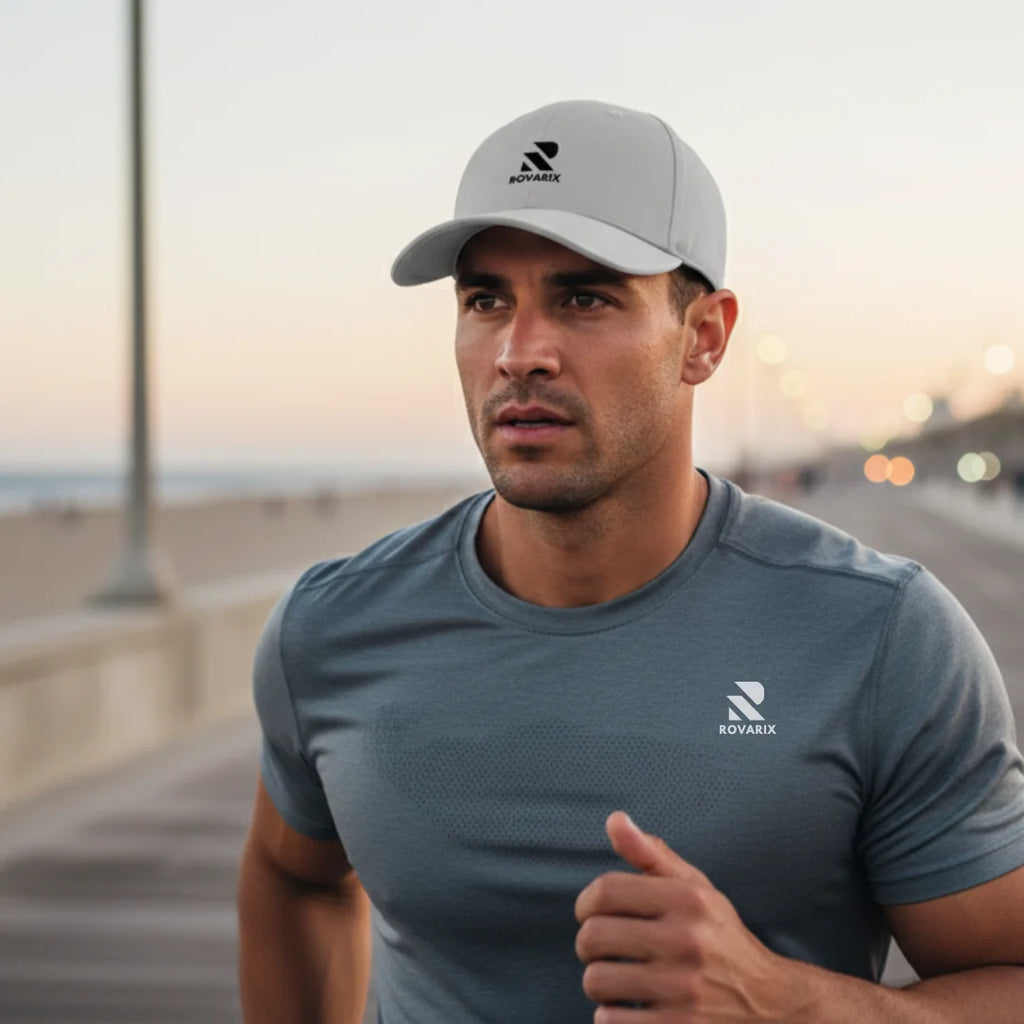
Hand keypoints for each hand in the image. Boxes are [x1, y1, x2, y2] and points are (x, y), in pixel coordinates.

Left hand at [574, 811, 797, 1021]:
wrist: (772, 1006)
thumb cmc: (720, 939)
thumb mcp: (696, 889)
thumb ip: (651, 854)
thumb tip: (614, 819)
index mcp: (688, 900)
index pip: (606, 891)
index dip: (586, 903)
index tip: (590, 913)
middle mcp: (686, 940)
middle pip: (593, 937)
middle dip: (590, 945)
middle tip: (604, 950)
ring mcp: (683, 990)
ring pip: (596, 981)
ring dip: (599, 983)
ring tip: (618, 980)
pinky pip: (610, 1021)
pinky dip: (610, 1017)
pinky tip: (630, 1010)